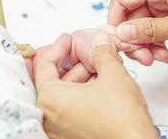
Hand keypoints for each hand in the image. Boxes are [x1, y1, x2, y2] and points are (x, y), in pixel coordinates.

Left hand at [34, 33, 157, 138]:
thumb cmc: (122, 118)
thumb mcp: (113, 74)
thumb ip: (103, 53)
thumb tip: (101, 42)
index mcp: (51, 100)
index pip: (44, 65)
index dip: (58, 47)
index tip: (67, 39)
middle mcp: (50, 117)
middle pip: (54, 80)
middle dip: (74, 63)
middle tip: (88, 51)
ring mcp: (59, 129)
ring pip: (65, 94)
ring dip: (80, 77)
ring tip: (99, 66)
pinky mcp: (71, 135)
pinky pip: (70, 107)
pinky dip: (82, 92)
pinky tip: (99, 83)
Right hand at [108, 0, 167, 63]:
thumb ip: (151, 29)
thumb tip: (123, 33)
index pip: (122, 0)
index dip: (115, 21)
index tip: (118, 41)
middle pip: (130, 19)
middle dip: (136, 41)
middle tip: (145, 58)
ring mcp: (161, 8)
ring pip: (140, 31)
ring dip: (148, 48)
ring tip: (162, 59)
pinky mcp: (166, 20)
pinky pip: (152, 36)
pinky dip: (158, 49)